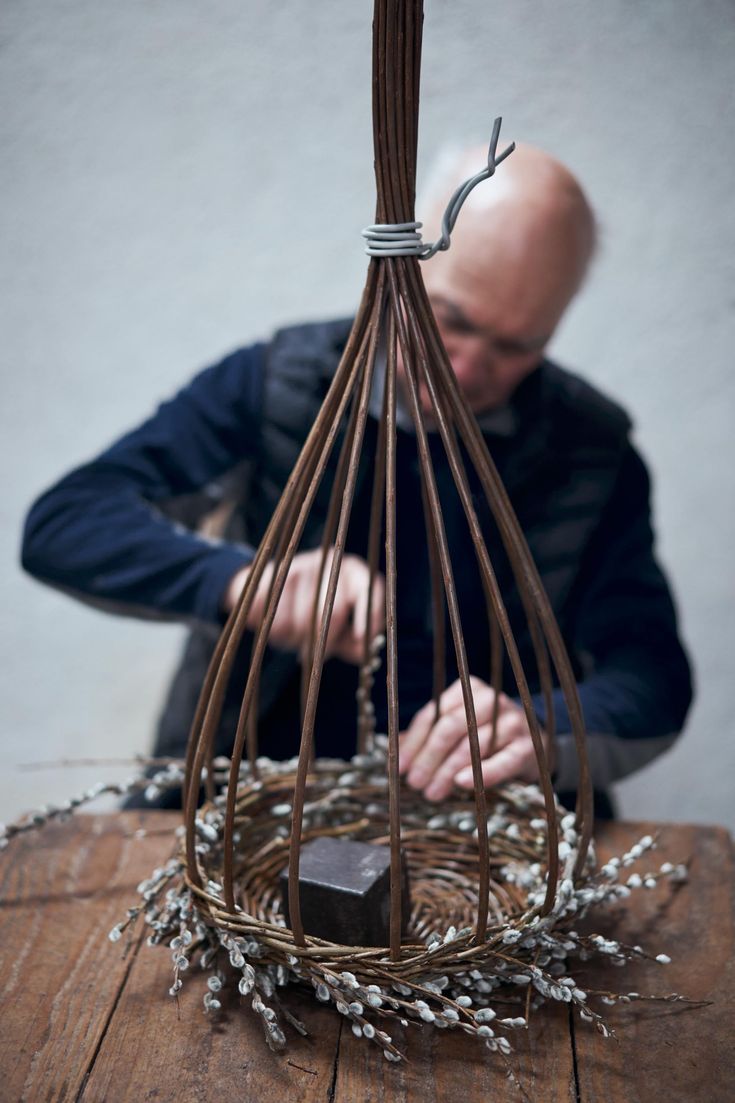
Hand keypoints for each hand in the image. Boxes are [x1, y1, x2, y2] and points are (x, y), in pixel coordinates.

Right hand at [222, 548, 384, 664]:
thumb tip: (368, 654)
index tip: (360, 637)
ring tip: (298, 638)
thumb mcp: (338, 629)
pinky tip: (281, 629)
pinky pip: (281, 618)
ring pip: (305, 619)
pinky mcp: (274, 576)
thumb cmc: (314, 615)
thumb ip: (355, 643)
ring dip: (301, 639)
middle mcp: (329, 562)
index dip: (368, 615)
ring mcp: (300, 566)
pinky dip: (282, 633)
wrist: (269, 596)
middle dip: (328, 640)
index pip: (369, 589)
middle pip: (335, 610)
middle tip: (319, 654)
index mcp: (352, 571)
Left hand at [399, 676, 552, 801]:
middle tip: (415, 784)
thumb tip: (395, 751)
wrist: (536, 747)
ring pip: (472, 745)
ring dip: (447, 771)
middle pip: (451, 727)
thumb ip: (430, 735)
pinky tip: (461, 784)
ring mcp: (513, 721)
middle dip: (429, 758)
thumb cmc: (487, 737)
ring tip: (432, 792)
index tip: (399, 767)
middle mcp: (492, 700)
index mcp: (469, 689)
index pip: (434, 714)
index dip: (414, 742)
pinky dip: (481, 773)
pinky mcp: (529, 746)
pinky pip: (502, 761)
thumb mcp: (459, 730)